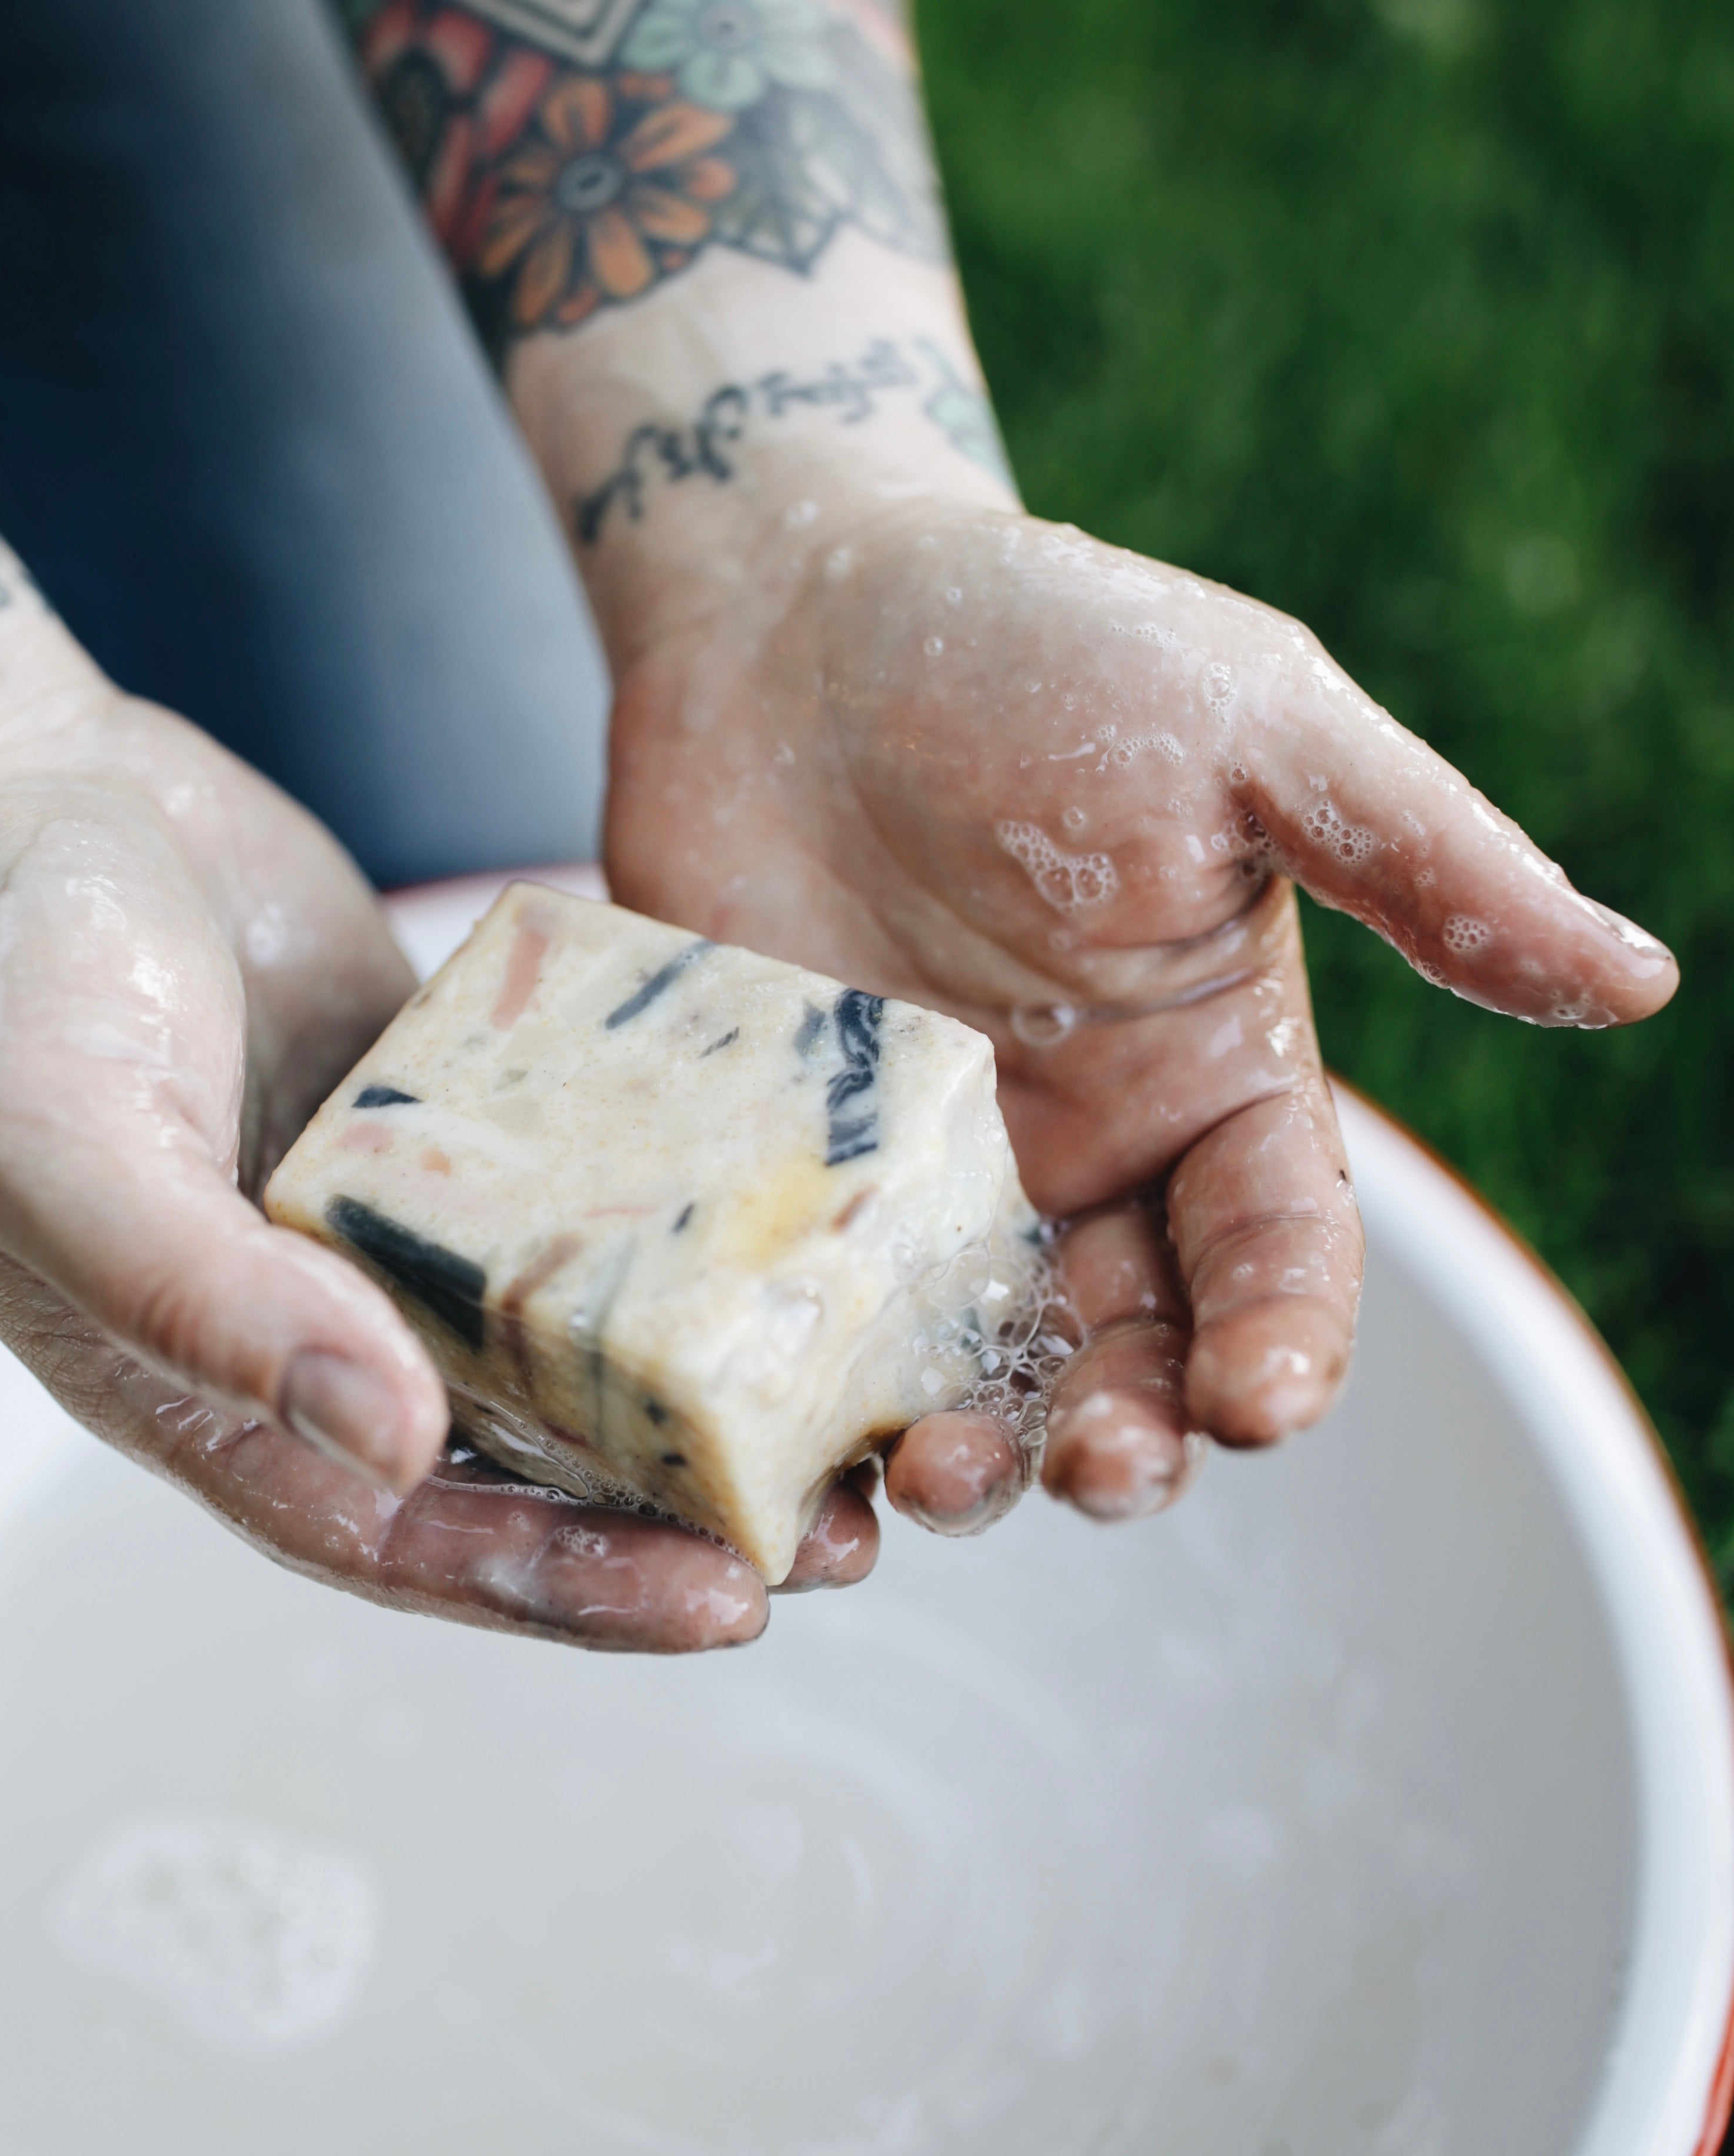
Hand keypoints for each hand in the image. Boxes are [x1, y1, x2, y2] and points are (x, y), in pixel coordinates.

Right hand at [0, 689, 869, 1647]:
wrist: (21, 782)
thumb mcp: (67, 1147)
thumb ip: (205, 1302)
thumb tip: (384, 1443)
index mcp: (203, 1382)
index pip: (396, 1532)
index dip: (554, 1587)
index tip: (716, 1602)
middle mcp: (308, 1322)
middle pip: (503, 1463)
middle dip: (661, 1517)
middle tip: (831, 1540)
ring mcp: (382, 1218)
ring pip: (553, 1340)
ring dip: (687, 1388)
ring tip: (835, 1407)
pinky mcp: (438, 1114)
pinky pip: (565, 1186)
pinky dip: (660, 1218)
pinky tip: (774, 1222)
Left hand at [606, 500, 1676, 1521]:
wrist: (792, 610)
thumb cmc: (1036, 648)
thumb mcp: (1254, 735)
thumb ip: (1425, 863)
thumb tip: (1637, 980)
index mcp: (1207, 1066)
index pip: (1280, 1248)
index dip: (1286, 1340)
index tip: (1259, 1405)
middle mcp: (1076, 1143)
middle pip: (1131, 1344)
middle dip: (1129, 1430)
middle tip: (1095, 1466)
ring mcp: (920, 1167)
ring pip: (973, 1367)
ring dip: (975, 1452)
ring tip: (932, 1475)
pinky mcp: (786, 1164)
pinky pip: (805, 1319)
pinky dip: (799, 1401)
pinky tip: (785, 1449)